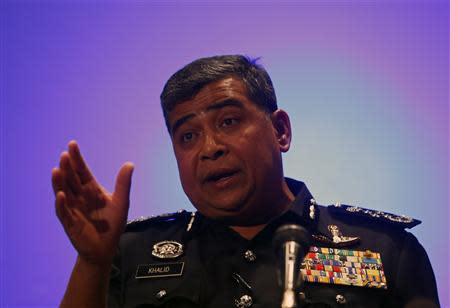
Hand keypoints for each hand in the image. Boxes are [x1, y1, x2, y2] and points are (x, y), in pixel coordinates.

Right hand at [52, 140, 133, 265]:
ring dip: (59, 182)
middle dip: (67, 167)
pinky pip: (63, 212)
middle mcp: (79, 196)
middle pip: (71, 179)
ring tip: (57, 170)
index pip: (82, 171)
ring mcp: (73, 208)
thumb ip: (123, 184)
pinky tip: (61, 194)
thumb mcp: (121, 202)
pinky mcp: (69, 222)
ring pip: (63, 192)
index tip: (72, 144)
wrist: (105, 248)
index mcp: (91, 189)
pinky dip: (61, 203)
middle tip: (65, 155)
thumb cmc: (112, 225)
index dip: (77, 159)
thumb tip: (130, 163)